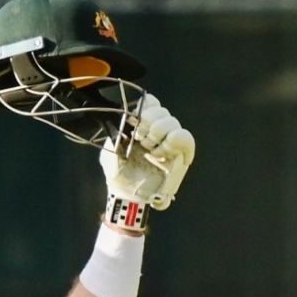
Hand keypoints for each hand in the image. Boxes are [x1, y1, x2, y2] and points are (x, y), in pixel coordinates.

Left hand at [100, 94, 194, 220]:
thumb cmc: (118, 171)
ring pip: (173, 123)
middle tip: (140, 140)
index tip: (133, 121)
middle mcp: (159, 130)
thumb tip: (123, 119)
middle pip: (162, 112)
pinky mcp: (180, 155)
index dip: (143, 108)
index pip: (150, 102)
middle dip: (149, 123)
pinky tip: (162, 155)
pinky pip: (186, 139)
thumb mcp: (110, 149)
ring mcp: (170, 142)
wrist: (126, 193)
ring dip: (160, 134)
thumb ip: (116, 132)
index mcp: (142, 124)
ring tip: (150, 151)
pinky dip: (177, 142)